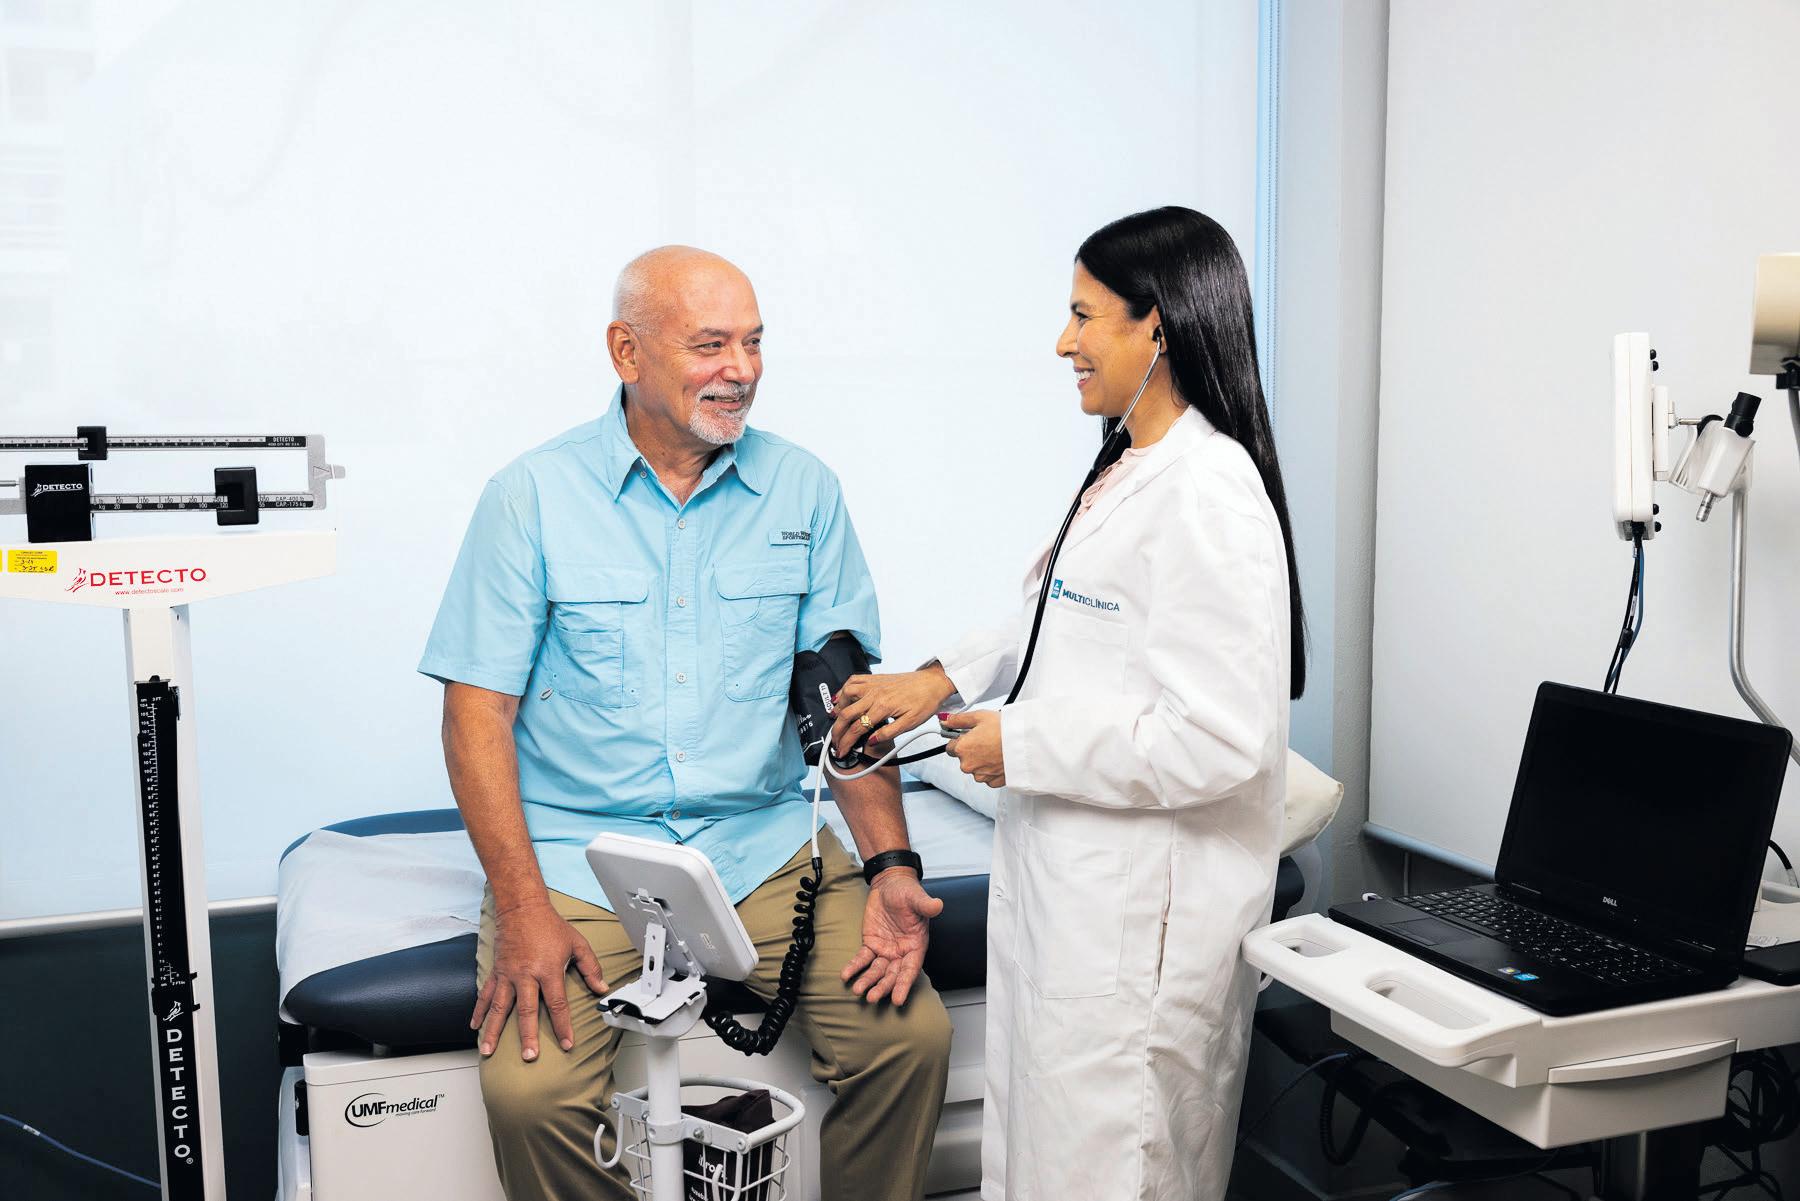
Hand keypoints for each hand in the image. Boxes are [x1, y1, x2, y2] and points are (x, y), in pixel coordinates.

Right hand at [472, 900, 608, 1060]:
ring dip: (493, 1030)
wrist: (522, 907)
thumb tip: (602, 988)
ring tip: (488, 1051)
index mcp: (548, 970)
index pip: (557, 1004)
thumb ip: (591, 968)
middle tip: (529, 1056)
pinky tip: (474, 1026)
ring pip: (500, 1008)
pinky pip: (486, 994)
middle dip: (528, 1036)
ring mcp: (508, 975)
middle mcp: (526, 975)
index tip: (566, 1043)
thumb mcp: (577, 944)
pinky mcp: (496, 971)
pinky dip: (479, 1011)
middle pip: (527, 1011)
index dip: (563, 1026)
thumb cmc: (550, 925)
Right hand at [830, 666, 956, 759]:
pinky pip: (853, 680)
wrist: (933, 683)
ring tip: (836, 720)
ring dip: (838, 708)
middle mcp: (874, 694)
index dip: (846, 743)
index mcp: (883, 707)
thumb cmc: (924, 702)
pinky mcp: (875, 678)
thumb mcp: (910, 724)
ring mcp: (873, 684)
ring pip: (846, 694)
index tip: (842, 751)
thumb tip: (870, 740)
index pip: (857, 728)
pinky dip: (844, 689)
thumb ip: (888, 732)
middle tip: (835, 742)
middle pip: (846, 714)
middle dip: (836, 731)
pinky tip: (842, 697)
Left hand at [841, 870, 944, 1004]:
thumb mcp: (916, 897)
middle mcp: (901, 952)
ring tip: (858, 991)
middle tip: (872, 998)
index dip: (904, 984)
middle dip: (883, 987)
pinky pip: (862, 958)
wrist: (890, 884)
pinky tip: (846, 975)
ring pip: (876, 970)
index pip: (911, 969)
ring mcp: (885, 950)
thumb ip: (925, 904)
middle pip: (892, 974)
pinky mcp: (871, 944)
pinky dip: (854, 967)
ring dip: (868, 981)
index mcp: (916, 945)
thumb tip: (938, 905)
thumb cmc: (906, 892)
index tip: (897, 999)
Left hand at [942, 710, 1004, 786]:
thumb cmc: (1005, 730)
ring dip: (982, 760)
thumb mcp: (979, 717)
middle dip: (971, 751)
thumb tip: (946, 721)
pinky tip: (999, 758)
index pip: (950, 747)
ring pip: (976, 768)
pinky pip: (988, 776)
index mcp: (962, 749)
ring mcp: (981, 775)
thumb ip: (958, 720)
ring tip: (995, 748)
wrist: (1026, 743)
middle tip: (986, 739)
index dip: (959, 740)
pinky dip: (992, 769)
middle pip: (963, 759)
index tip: (968, 736)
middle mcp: (968, 765)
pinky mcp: (993, 781)